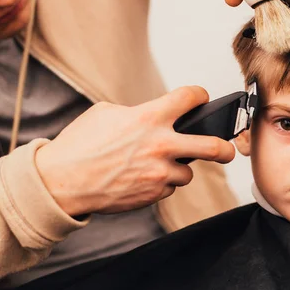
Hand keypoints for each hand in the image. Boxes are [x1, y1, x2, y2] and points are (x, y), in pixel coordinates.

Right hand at [35, 86, 235, 215]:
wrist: (62, 182)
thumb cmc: (80, 144)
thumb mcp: (106, 114)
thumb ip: (138, 113)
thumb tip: (156, 117)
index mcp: (149, 117)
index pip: (190, 98)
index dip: (199, 95)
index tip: (200, 98)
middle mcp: (161, 145)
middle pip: (213, 147)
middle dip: (226, 148)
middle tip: (228, 149)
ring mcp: (159, 172)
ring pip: (188, 172)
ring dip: (178, 168)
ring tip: (157, 165)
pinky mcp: (153, 194)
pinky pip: (169, 187)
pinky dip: (161, 183)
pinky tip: (141, 178)